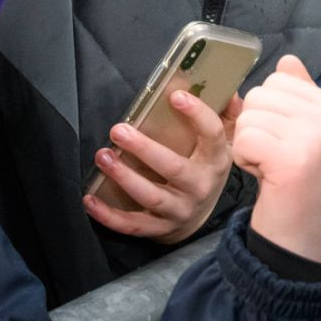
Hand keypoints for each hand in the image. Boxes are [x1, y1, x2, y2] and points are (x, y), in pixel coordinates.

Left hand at [82, 87, 240, 243]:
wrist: (201, 217)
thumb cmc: (206, 169)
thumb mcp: (225, 143)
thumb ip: (228, 116)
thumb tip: (230, 92)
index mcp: (216, 160)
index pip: (212, 134)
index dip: (197, 114)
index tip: (175, 96)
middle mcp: (200, 186)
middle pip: (174, 168)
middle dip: (144, 149)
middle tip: (118, 130)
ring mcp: (180, 209)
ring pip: (151, 196)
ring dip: (124, 177)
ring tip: (103, 156)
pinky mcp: (160, 228)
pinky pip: (133, 225)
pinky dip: (109, 216)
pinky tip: (90, 199)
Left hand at [234, 55, 320, 263]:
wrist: (300, 235)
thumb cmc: (296, 182)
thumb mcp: (305, 131)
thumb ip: (297, 94)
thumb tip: (287, 60)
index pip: (279, 79)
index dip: (270, 111)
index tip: (287, 141)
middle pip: (259, 94)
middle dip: (256, 126)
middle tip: (277, 157)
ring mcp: (314, 137)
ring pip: (248, 115)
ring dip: (249, 144)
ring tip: (272, 167)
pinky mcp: (291, 158)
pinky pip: (244, 138)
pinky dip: (245, 160)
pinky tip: (265, 176)